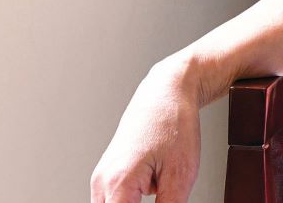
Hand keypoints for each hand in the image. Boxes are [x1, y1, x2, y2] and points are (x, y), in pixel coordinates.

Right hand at [90, 57, 203, 202]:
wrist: (165, 91)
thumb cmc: (174, 124)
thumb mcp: (181, 174)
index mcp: (119, 183)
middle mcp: (102, 182)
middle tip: (162, 195)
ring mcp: (101, 178)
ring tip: (159, 184)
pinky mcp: (106, 175)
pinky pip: (113, 202)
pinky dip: (129, 202)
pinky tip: (152, 185)